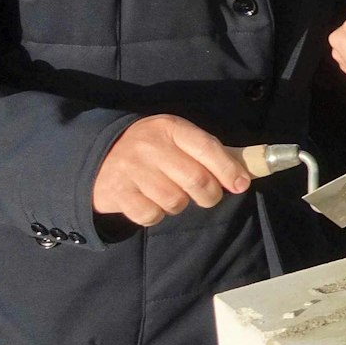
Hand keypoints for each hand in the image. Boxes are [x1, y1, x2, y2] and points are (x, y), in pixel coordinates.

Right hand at [91, 114, 249, 226]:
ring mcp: (132, 170)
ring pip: (175, 201)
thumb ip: (209, 152)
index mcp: (171, 128)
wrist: (99, 152)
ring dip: (180, 204)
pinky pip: (151, 215)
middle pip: (196, 180)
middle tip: (207, 195)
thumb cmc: (152, 147)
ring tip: (171, 193)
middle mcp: (151, 146)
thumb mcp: (178, 138)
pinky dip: (156, 215)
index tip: (240, 185)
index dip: (228, 169)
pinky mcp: (117, 192)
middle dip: (209, 194)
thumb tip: (245, 173)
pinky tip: (150, 201)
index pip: (207, 148)